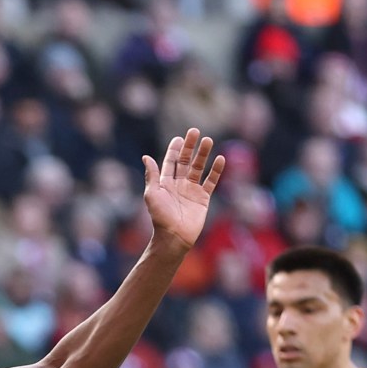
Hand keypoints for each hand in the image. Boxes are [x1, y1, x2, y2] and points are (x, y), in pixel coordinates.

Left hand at [141, 128, 226, 252]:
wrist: (174, 236)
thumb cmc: (160, 217)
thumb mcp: (152, 194)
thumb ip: (152, 175)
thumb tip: (145, 157)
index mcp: (165, 183)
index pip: (171, 162)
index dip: (174, 150)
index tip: (179, 138)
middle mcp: (179, 184)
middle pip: (186, 161)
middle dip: (190, 147)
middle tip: (195, 131)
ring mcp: (192, 190)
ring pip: (199, 168)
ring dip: (203, 154)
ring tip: (208, 140)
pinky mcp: (203, 198)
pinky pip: (211, 182)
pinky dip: (216, 171)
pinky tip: (220, 159)